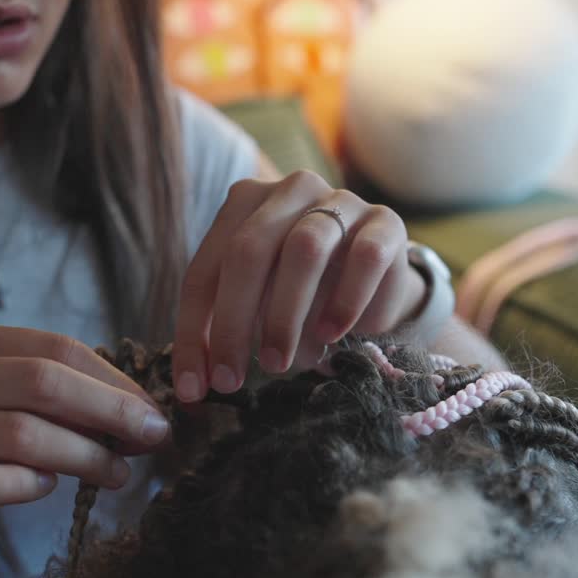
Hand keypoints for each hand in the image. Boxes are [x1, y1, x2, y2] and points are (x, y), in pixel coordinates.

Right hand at [0, 322, 169, 566]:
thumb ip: (51, 400)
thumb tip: (141, 413)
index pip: (50, 347)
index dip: (112, 380)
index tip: (153, 413)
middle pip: (38, 382)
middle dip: (108, 412)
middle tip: (151, 441)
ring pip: (17, 433)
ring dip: (82, 456)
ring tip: (114, 474)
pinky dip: (25, 485)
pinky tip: (45, 489)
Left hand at [172, 171, 425, 401]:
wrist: (377, 279)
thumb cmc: (304, 295)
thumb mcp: (257, 309)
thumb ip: (226, 332)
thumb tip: (195, 383)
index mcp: (245, 203)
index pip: (205, 271)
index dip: (192, 332)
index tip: (191, 388)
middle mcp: (291, 190)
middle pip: (248, 252)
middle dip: (233, 324)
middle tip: (231, 380)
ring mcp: (342, 201)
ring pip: (304, 250)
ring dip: (284, 316)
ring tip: (277, 364)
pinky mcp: (387, 224)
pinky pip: (365, 258)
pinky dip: (345, 302)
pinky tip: (331, 335)